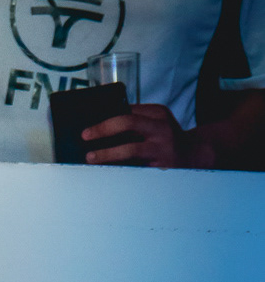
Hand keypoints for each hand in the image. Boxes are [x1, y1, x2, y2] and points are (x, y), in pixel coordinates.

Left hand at [82, 103, 209, 168]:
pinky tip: (107, 170)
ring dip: (107, 154)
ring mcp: (163, 147)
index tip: (87, 127)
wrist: (195, 155)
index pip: (126, 111)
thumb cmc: (166, 137)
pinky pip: (136, 167)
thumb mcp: (155, 122)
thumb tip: (97, 127)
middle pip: (127, 122)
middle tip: (85, 136)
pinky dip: (120, 168)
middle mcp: (161, 127)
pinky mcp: (164, 166)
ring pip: (131, 149)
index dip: (104, 119)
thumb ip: (134, 121)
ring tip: (91, 157)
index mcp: (157, 113)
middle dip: (103, 129)